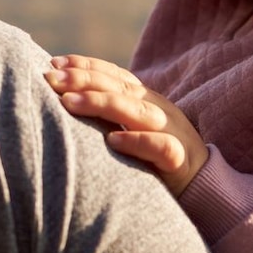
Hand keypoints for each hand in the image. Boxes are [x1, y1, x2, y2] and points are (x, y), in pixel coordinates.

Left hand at [45, 55, 208, 193]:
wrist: (201, 188)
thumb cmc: (152, 160)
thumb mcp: (130, 130)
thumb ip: (105, 116)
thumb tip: (60, 101)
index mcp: (145, 100)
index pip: (114, 75)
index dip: (85, 66)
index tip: (52, 63)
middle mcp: (158, 109)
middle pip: (119, 88)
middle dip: (83, 80)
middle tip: (50, 78)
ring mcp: (171, 132)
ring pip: (137, 111)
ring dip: (102, 104)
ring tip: (69, 103)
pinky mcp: (180, 160)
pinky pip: (161, 147)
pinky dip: (138, 141)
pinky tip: (112, 141)